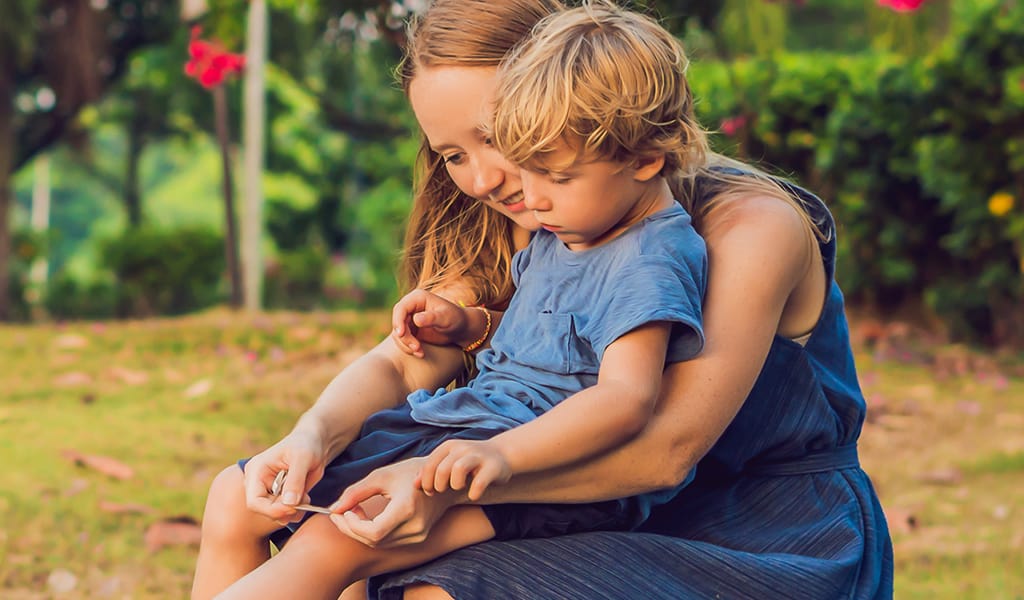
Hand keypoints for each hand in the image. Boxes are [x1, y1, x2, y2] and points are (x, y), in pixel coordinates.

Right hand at [242, 431, 327, 522]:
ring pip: (276, 514)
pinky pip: (285, 513)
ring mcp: (269, 491)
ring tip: (306, 497)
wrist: (314, 444)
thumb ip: (295, 480)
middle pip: (264, 510)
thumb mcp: (302, 458)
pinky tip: (305, 498)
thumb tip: (289, 503)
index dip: (272, 510)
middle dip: (285, 510)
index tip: (293, 507)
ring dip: (293, 511)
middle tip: (304, 500)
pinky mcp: (280, 497)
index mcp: (256, 471)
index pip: (254, 501)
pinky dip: (296, 511)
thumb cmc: (305, 444)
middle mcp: (258, 484)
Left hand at [328, 457, 460, 547]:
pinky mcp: (418, 538)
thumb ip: (356, 492)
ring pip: (379, 544)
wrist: (443, 480)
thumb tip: (334, 508)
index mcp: (407, 509)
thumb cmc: (411, 472)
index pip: (372, 532)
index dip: (352, 526)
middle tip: (339, 513)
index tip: (341, 511)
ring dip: (360, 532)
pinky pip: (388, 542)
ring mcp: (419, 535)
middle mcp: (415, 527)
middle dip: (351, 529)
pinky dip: (373, 533)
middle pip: (374, 541)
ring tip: (353, 512)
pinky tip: (367, 518)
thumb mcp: (382, 476)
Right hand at [391, 289, 471, 356]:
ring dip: (406, 344)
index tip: (401, 334)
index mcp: (417, 298)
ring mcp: (409, 319)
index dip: (398, 320)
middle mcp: (411, 307)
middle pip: (397, 321)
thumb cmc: (455, 318)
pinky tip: (420, 353)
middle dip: (403, 336)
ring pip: (398, 333)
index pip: (400, 308)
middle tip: (416, 347)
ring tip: (419, 351)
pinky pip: (403, 340)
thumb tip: (416, 319)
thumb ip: (431, 317)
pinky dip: (409, 347)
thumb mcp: (445, 318)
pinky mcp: (411, 330)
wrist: (461, 328)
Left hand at [419, 439, 511, 500]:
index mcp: (449, 446)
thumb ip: (432, 470)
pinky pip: (479, 483)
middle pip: (442, 469)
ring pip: (458, 469)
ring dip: (455, 484)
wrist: (501, 454)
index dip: (426, 482)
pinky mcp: (493, 467)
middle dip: (438, 485)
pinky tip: (473, 495)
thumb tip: (414, 484)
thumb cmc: (469, 463)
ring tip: (458, 488)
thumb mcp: (449, 461)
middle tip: (442, 491)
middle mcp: (462, 448)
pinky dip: (473, 493)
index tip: (429, 492)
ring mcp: (479, 456)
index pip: (430, 465)